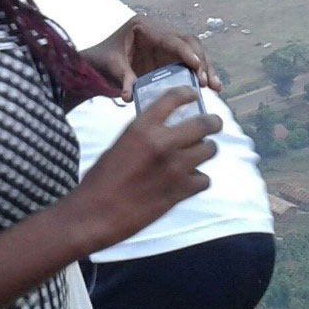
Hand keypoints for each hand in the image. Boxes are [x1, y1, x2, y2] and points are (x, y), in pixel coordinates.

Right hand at [68, 88, 221, 252]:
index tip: (195, 96)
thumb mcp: (120, 144)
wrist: (94, 214)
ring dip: (207, 150)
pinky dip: (199, 180)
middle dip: (213, 122)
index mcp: (142, 127)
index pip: (174, 98)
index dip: (188, 94)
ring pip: (209, 150)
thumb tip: (163, 130)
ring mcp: (174, 167)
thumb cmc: (101, 179)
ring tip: (201, 153)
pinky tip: (190, 181)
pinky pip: (204, 179)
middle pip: (204, 123)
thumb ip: (144, 134)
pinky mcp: (179, 192)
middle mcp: (162, 142)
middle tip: (214, 124)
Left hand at [83, 15, 221, 101]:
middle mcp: (159, 31)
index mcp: (144, 26)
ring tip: (215, 87)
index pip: (170, 38)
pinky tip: (210, 87)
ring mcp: (166, 44)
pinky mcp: (169, 57)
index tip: (197, 65)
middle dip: (201, 60)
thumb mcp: (110, 67)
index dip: (186, 51)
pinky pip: (189, 62)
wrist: (95, 64)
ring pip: (193, 51)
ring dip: (206, 68)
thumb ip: (122, 78)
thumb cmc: (101, 60)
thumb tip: (129, 96)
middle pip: (188, 42)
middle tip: (207, 82)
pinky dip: (199, 73)